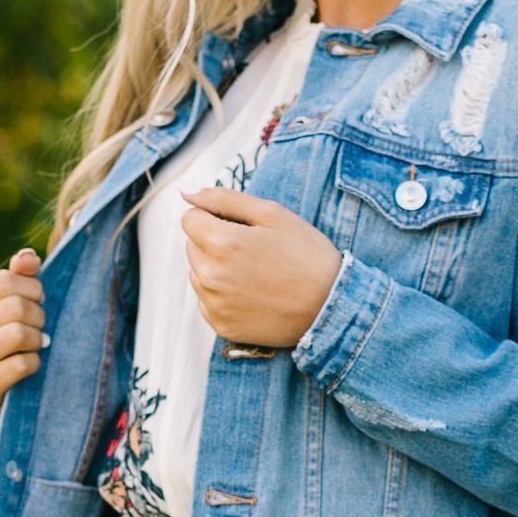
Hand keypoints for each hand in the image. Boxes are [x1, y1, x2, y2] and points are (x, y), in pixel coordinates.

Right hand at [0, 248, 45, 409]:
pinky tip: (30, 362)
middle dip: (37, 315)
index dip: (32, 287)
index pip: (5, 281)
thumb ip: (19, 275)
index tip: (37, 298)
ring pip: (18, 334)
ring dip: (37, 338)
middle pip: (15, 307)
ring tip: (35, 342)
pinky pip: (21, 364)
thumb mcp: (9, 300)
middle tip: (38, 324)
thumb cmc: (5, 331)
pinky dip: (34, 362)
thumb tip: (28, 257)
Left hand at [181, 188, 339, 347]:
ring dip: (216, 268)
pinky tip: (251, 293)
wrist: (332, 307)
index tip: (241, 226)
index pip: (190, 218)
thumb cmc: (306, 255)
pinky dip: (223, 294)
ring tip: (254, 272)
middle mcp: (210, 276)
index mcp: (221, 243)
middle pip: (192, 245)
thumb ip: (223, 198)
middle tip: (253, 250)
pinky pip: (207, 300)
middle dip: (214, 241)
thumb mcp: (271, 214)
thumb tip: (185, 191)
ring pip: (197, 273)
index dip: (215, 216)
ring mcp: (214, 305)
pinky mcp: (221, 326)